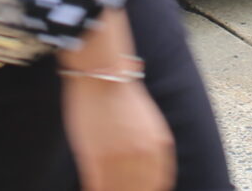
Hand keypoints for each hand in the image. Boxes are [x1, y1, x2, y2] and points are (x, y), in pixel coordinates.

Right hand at [62, 76, 174, 190]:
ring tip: (107, 190)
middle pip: (139, 190)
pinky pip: (98, 187)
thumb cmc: (121, 93)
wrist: (102, 72)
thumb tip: (150, 170)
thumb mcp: (148, 121)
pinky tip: (93, 190)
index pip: (158, 183)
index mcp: (157, 145)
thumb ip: (152, 146)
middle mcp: (141, 154)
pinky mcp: (94, 158)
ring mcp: (117, 158)